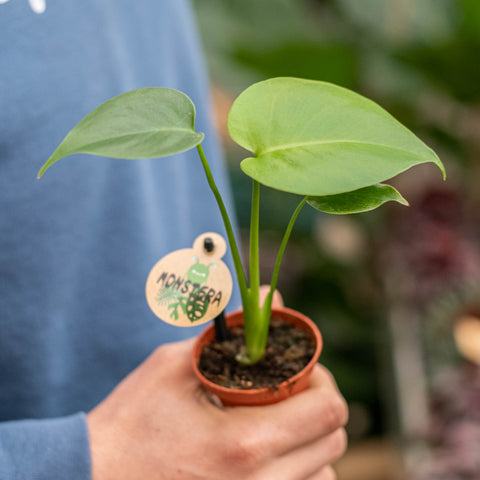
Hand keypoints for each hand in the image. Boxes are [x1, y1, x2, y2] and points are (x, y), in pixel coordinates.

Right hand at [87, 339, 347, 479]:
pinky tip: (267, 452)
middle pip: (332, 443)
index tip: (299, 368)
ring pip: (323, 474)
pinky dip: (297, 469)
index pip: (327, 411)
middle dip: (318, 406)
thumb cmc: (130, 422)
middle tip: (288, 388)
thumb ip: (229, 330)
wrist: (93, 478)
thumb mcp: (174, 366)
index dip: (321, 379)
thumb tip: (270, 295)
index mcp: (244, 443)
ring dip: (311, 442)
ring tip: (277, 422)